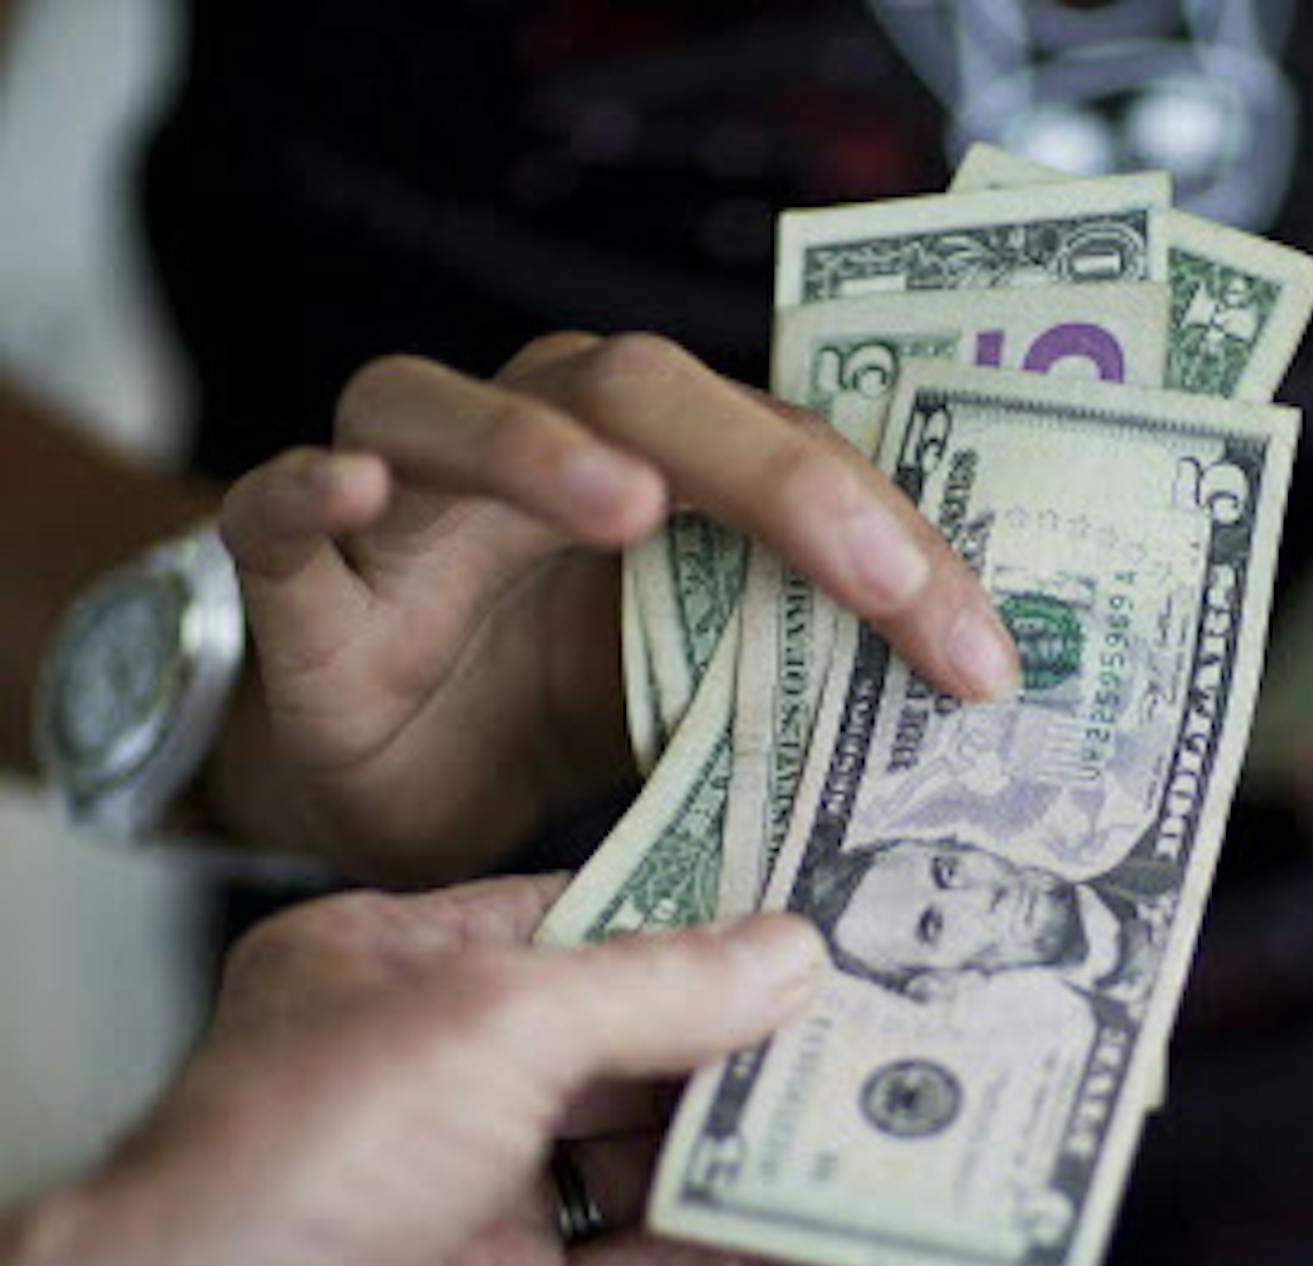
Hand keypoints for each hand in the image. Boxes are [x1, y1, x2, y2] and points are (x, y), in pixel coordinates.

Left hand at [0, 877, 827, 1265]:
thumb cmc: (295, 1159)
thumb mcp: (491, 1020)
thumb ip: (651, 986)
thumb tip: (791, 953)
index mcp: (402, 971)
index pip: (578, 916)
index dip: (695, 907)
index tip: (808, 898)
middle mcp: (442, 1080)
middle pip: (631, 1040)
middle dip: (747, 1029)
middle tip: (877, 998)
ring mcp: (481, 1203)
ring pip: (653, 1158)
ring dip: (763, 1137)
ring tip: (889, 1097)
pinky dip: (750, 1252)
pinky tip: (843, 1224)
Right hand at [210, 336, 1017, 882]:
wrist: (386, 775)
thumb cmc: (540, 716)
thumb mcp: (679, 699)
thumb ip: (771, 676)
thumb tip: (939, 720)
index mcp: (646, 471)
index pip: (782, 457)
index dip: (892, 544)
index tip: (980, 660)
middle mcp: (532, 449)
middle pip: (641, 390)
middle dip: (776, 479)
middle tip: (879, 581)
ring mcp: (406, 501)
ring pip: (450, 410)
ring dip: (539, 447)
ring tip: (629, 509)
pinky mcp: (301, 576)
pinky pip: (279, 508)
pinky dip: (309, 489)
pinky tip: (352, 492)